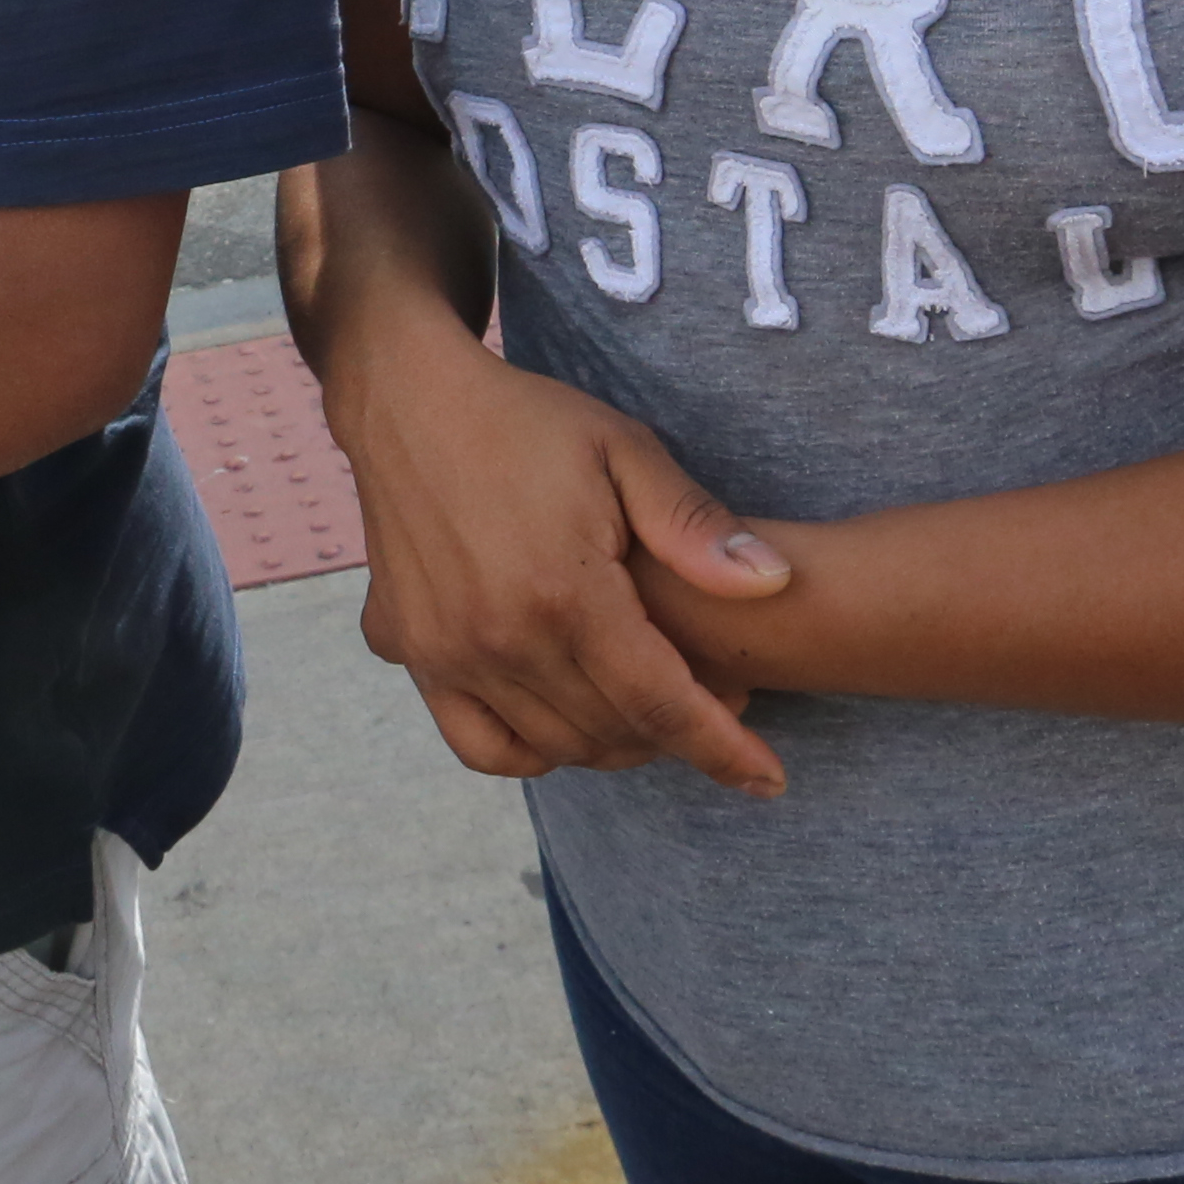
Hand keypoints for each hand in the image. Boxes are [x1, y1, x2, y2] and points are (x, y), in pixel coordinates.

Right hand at [328, 315, 794, 794]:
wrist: (408, 402)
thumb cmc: (526, 422)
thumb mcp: (624, 451)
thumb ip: (694, 526)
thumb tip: (775, 583)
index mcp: (565, 594)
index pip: (661, 703)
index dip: (722, 750)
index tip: (769, 781)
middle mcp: (502, 640)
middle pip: (614, 732)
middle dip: (678, 734)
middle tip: (714, 696)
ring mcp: (448, 655)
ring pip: (554, 746)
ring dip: (615, 743)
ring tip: (648, 705)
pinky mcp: (411, 655)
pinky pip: (479, 744)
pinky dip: (531, 752)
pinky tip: (564, 723)